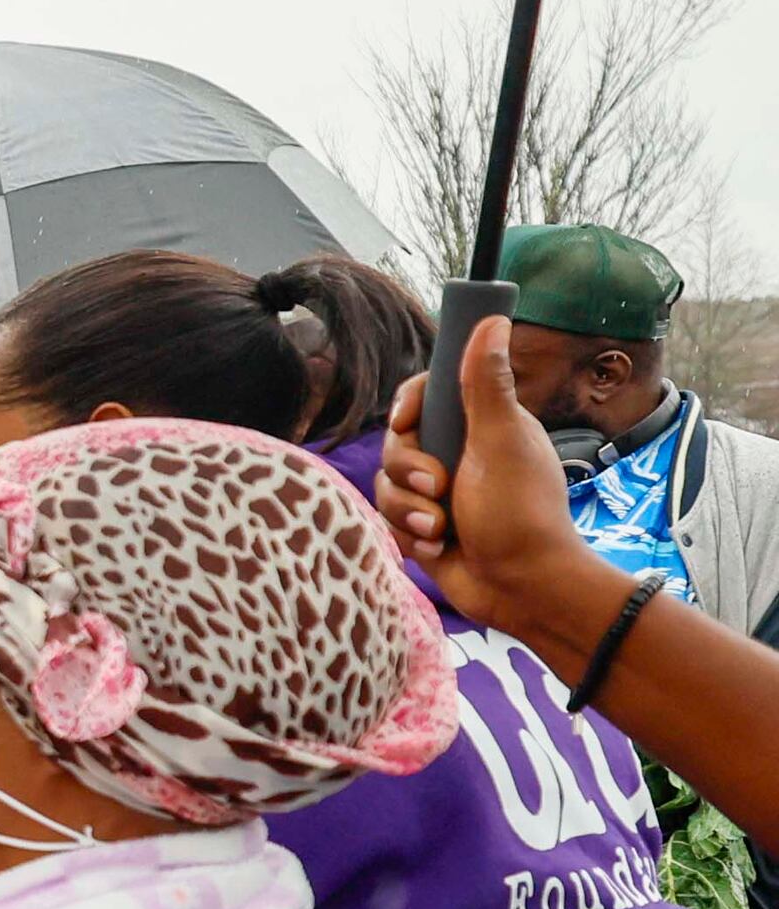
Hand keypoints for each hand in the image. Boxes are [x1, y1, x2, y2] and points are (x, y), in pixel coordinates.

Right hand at [379, 315, 621, 644]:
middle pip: (397, 442)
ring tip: (440, 527)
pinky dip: (409, 534)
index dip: (409, 406)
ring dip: (409, 509)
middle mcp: (459, 452)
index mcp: (481, 424)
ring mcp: (439, 491)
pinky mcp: (424, 525)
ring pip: (388, 485)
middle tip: (440, 486)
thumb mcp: (501, 440)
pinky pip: (390, 518)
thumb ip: (486, 383)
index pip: (425, 395)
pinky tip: (438, 546)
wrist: (519, 588)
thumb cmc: (519, 513)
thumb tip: (493, 319)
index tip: (406, 421)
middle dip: (409, 470)